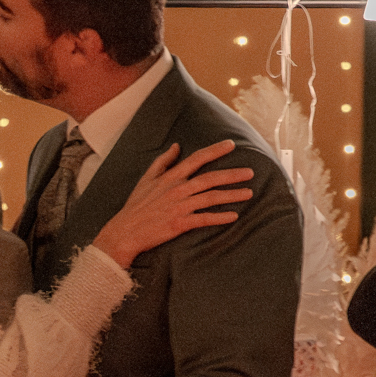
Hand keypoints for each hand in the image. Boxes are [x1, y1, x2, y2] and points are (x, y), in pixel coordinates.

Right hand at [91, 140, 253, 268]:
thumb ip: (163, 162)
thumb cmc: (136, 205)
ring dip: (231, 195)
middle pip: (210, 178)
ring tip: (248, 193)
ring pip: (211, 198)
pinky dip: (219, 217)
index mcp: (170, 177)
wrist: (125, 231)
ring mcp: (179, 207)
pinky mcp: (180, 224)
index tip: (231, 145)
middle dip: (232, 174)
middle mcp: (177, 189)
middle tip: (250, 172)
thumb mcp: (146, 179)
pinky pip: (204, 219)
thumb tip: (176, 146)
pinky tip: (233, 216)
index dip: (215, 151)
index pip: (196, 159)